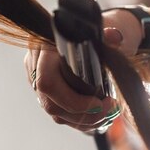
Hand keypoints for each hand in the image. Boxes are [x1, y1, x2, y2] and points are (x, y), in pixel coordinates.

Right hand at [24, 9, 141, 131]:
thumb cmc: (94, 31)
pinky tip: (99, 118)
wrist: (90, 33)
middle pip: (51, 104)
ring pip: (55, 113)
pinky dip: (80, 120)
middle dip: (83, 114)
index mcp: (43, 47)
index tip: (100, 102)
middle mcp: (35, 66)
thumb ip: (108, 34)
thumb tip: (114, 36)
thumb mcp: (103, 28)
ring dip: (84, 121)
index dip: (72, 100)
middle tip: (109, 111)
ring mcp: (38, 82)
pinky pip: (60, 114)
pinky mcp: (46, 92)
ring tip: (108, 115)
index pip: (47, 82)